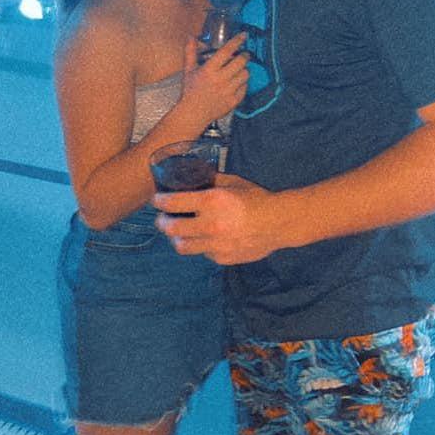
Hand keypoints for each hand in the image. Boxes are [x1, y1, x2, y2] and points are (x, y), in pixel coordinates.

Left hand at [154, 173, 281, 264]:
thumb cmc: (257, 199)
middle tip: (161, 219)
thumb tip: (197, 177)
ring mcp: (216, 244)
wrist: (278, 223)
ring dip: (175, 239)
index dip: (160, 202)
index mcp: (212, 201)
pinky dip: (198, 246)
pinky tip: (202, 239)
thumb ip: (213, 181)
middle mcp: (211, 224)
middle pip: (172, 228)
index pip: (174, 203)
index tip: (156, 200)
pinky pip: (202, 253)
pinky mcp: (222, 258)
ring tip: (175, 233)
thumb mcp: (234, 182)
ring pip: (182, 246)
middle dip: (162, 223)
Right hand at [176, 32, 248, 130]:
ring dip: (244, 69)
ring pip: (245, 74)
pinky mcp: (233, 101)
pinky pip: (245, 87)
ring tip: (239, 69)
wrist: (193, 113)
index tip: (243, 35)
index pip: (226, 51)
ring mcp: (228, 91)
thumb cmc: (190, 91)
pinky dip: (243, 83)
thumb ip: (190, 52)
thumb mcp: (188, 70)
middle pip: (240, 62)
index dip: (237, 41)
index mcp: (209, 70)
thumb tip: (190, 37)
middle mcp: (220, 79)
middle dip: (245, 56)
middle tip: (244, 54)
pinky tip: (236, 82)